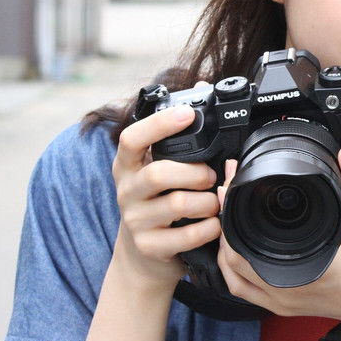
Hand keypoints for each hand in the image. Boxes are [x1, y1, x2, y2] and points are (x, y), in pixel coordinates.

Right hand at [111, 102, 222, 293]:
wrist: (143, 255)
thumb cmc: (158, 201)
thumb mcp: (159, 167)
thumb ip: (177, 134)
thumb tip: (203, 85)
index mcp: (128, 165)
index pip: (132, 139)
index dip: (159, 124)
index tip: (188, 114)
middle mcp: (126, 191)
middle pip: (158, 174)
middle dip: (195, 173)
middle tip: (210, 177)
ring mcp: (135, 220)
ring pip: (177, 205)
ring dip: (206, 202)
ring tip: (214, 201)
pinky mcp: (149, 246)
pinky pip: (185, 236)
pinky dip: (208, 229)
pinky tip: (213, 225)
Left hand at [216, 146, 340, 338]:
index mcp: (298, 269)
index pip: (243, 238)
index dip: (231, 206)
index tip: (233, 179)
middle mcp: (282, 290)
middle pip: (229, 255)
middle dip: (224, 219)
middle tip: (229, 188)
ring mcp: (280, 302)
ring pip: (231, 276)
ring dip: (224, 245)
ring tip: (229, 214)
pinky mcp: (283, 306)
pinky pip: (243, 290)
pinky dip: (234, 269)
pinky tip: (239, 248)